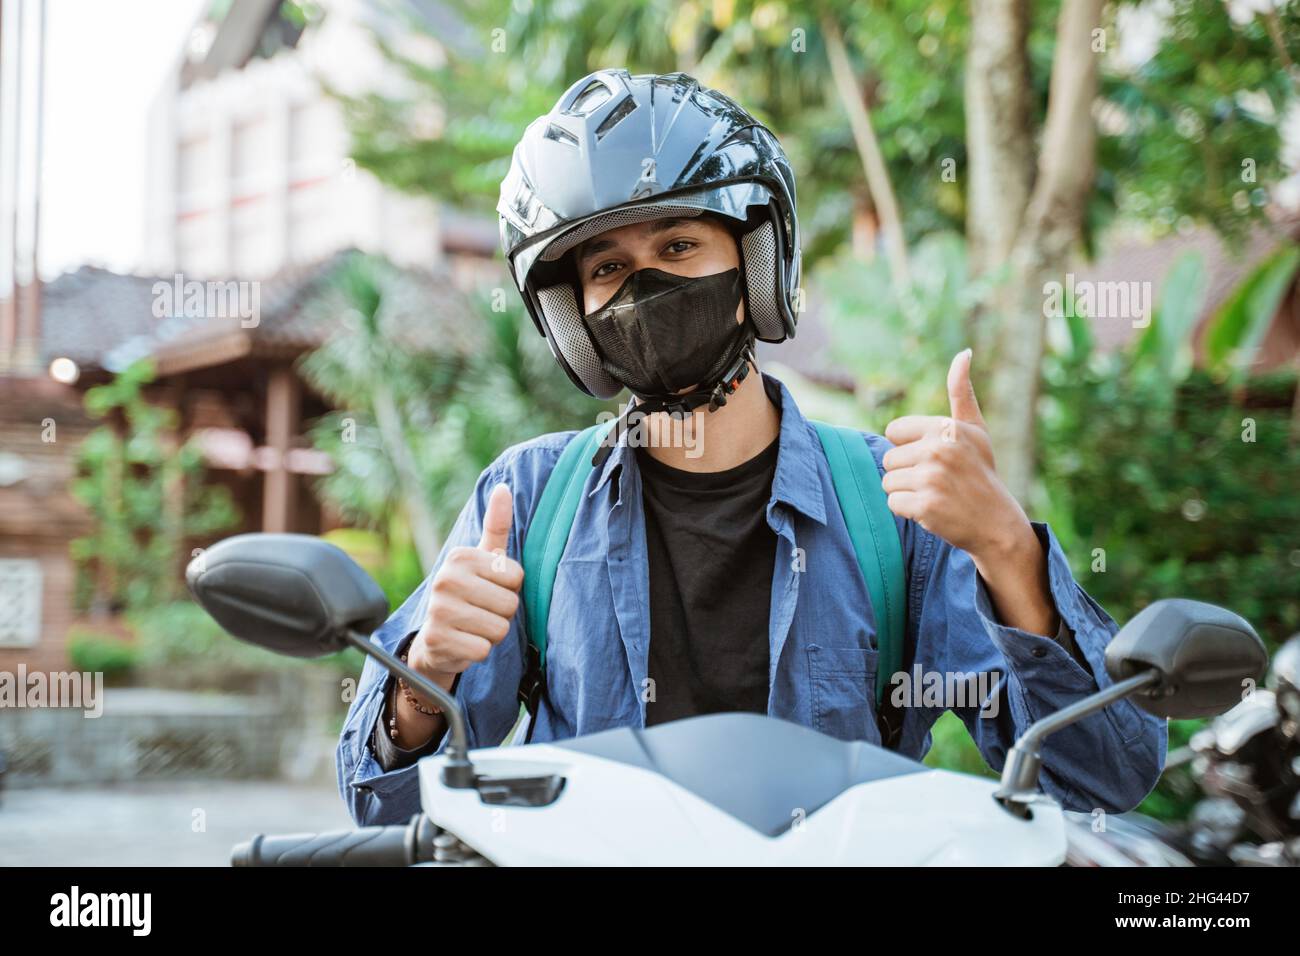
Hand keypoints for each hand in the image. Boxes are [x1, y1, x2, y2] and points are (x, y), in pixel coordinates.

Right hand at [407, 483, 523, 699]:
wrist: (435, 638)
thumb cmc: (469, 593)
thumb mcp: (483, 558)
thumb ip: (496, 525)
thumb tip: (503, 488)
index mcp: (460, 556)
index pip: (516, 577)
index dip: (509, 589)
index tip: (489, 589)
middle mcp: (445, 579)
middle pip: (509, 604)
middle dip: (502, 614)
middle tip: (481, 612)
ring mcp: (439, 609)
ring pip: (498, 628)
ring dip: (492, 633)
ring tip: (473, 627)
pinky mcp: (437, 639)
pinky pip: (483, 649)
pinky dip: (479, 651)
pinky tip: (463, 642)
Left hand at [881, 349, 1032, 562]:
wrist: (996, 523)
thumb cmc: (981, 473)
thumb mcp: (975, 429)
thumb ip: (961, 392)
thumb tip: (962, 353)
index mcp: (946, 427)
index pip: (893, 432)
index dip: (909, 447)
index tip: (935, 458)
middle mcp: (939, 449)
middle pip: (889, 459)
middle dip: (907, 472)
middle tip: (938, 481)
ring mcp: (932, 478)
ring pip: (888, 482)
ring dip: (907, 492)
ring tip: (936, 494)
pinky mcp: (925, 506)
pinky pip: (893, 503)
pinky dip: (908, 511)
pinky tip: (933, 510)